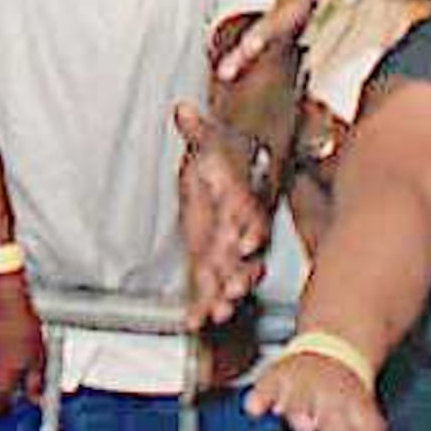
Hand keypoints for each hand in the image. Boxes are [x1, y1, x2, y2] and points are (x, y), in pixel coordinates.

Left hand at [174, 100, 272, 332]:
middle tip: (230, 291)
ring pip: (236, 274)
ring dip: (228, 293)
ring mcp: (233, 248)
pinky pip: (217, 287)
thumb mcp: (208, 142)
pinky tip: (195, 321)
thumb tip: (181, 109)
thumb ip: (197, 131)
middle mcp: (242, 227)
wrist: (235, 173)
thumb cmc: (222, 160)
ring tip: (219, 310)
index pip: (249, 214)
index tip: (241, 244)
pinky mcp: (220, 263)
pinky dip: (206, 304)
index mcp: (242, 198)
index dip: (246, 228)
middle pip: (244, 252)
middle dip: (238, 272)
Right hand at [245, 347, 415, 430]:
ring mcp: (303, 392)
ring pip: (303, 402)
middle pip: (337, 421)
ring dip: (303, 412)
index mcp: (359, 423)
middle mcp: (333, 406)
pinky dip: (261, 398)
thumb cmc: (340, 414)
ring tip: (304, 425)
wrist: (329, 359)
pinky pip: (265, 388)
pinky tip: (258, 409)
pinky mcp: (275, 381)